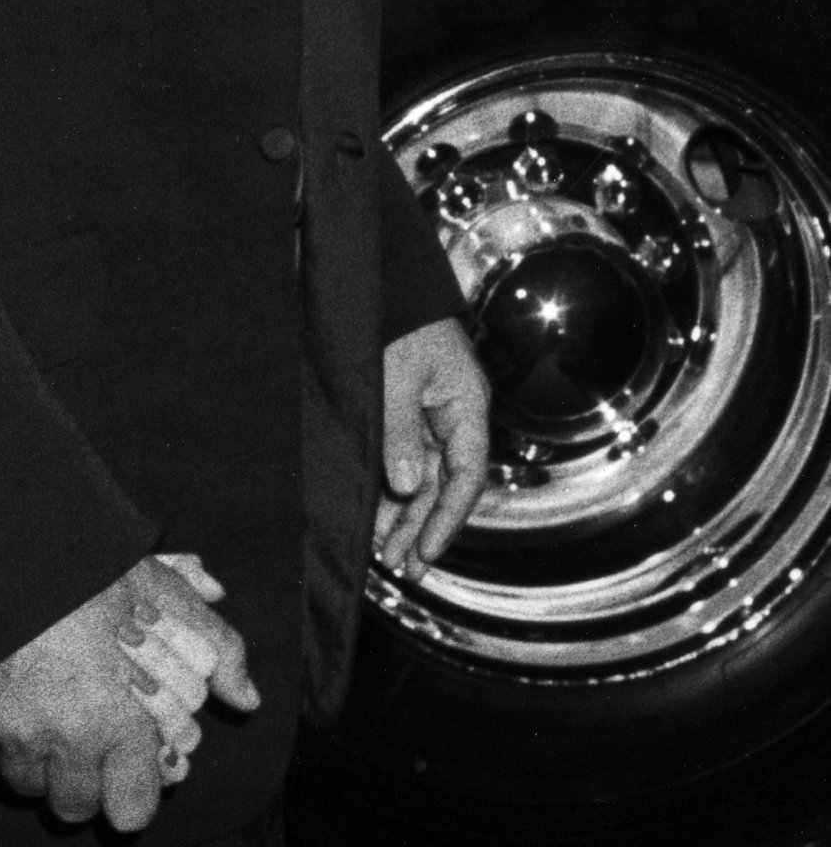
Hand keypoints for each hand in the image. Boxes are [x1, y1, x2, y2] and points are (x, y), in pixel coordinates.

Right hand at [0, 555, 259, 832]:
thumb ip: (216, 649)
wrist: (7, 541)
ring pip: (27, 785)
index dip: (132, 795)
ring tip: (47, 715)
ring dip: (39, 762)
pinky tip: (11, 695)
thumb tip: (249, 700)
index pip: (131, 811)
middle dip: (84, 781)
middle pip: (75, 808)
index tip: (128, 770)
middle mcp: (66, 740)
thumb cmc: (93, 570)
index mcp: (119, 721)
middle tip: (86, 741)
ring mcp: (12, 733)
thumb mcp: (165, 596)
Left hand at [375, 317, 490, 578]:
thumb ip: (402, 431)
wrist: (384, 279)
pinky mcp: (407, 407)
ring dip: (406, 512)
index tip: (425, 552)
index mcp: (466, 404)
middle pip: (445, 484)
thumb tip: (411, 486)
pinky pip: (407, 457)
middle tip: (400, 566)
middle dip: (422, 526)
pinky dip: (394, 486)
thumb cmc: (397, 321)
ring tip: (385, 552)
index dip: (447, 519)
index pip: (466, 476)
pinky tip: (379, 513)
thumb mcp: (396, 375)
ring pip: (425, 475)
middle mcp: (454, 413)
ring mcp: (431, 412)